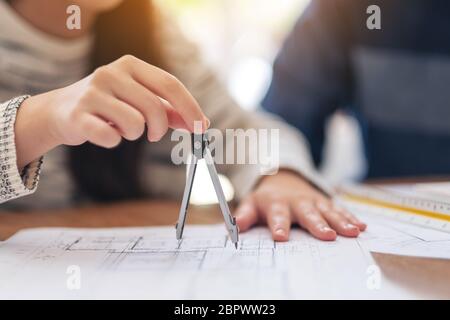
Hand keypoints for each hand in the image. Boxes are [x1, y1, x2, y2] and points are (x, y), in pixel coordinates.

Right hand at [15, 55, 208, 167]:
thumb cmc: (107, 105)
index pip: (170, 84)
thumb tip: (200, 122)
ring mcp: (92, 92)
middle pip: (155, 107)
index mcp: (130, 65)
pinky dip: (112, 141)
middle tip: (153, 135)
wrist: (59, 111)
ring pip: (135, 124)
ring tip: (120, 129)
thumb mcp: (138, 100)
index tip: (202, 127)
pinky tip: (104, 133)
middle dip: (160, 128)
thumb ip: (169, 109)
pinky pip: (109, 137)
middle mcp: (111, 73)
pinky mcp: (78, 114)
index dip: (189, 107)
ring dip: (133, 134)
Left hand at [234, 171, 365, 240]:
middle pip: (308, 213)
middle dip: (317, 224)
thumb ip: (244, 215)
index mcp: (276, 204)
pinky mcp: (325, 202)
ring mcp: (313, 201)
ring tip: (353, 232)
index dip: (279, 225)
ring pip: (328, 211)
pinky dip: (350, 217)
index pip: (277, 215)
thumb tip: (235, 227)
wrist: (282, 179)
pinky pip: (339, 209)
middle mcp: (297, 202)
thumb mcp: (251, 203)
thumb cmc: (266, 199)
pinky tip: (361, 226)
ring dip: (341, 221)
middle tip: (327, 236)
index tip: (281, 237)